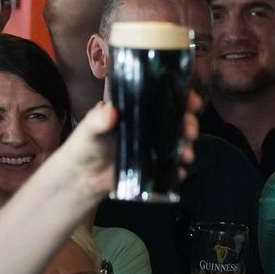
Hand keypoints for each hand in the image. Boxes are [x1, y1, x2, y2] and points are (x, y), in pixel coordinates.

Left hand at [60, 91, 201, 198]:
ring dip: (187, 147)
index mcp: (137, 109)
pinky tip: (180, 173)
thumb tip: (109, 111)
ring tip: (187, 156)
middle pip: (177, 119)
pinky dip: (179, 170)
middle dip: (189, 124)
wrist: (82, 178)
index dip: (182, 95)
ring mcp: (154, 146)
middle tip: (190, 132)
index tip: (192, 100)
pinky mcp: (153, 165)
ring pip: (178, 142)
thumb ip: (97, 121)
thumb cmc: (85, 145)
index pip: (164, 96)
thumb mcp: (88, 130)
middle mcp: (150, 125)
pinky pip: (171, 166)